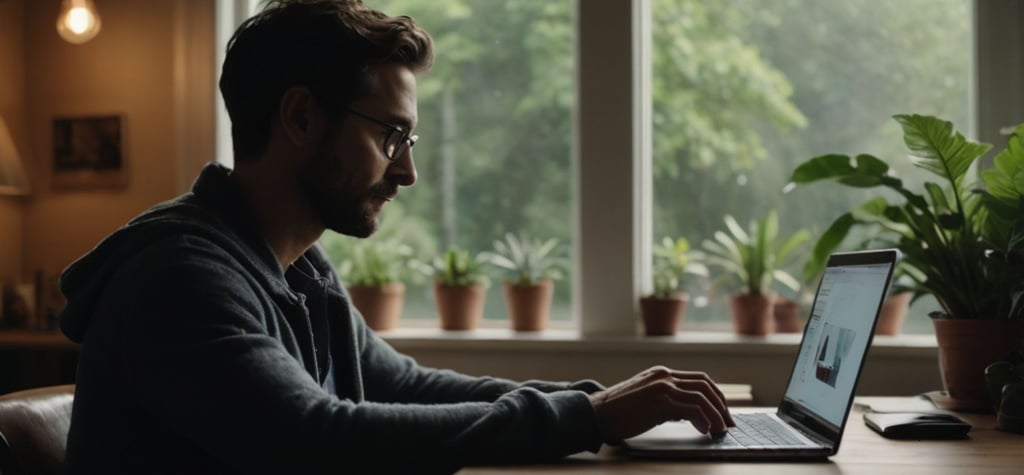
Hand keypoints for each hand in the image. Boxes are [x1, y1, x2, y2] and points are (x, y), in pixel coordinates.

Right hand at [587, 366, 734, 441]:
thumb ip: (666, 400)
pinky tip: (705, 430)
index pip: (698, 379)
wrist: (595, 414)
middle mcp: (664, 376)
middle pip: (705, 385)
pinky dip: (703, 419)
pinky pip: (692, 409)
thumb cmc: (618, 411)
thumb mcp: (645, 398)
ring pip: (701, 396)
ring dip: (716, 414)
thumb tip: (691, 414)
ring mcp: (662, 388)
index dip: (715, 395)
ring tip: (720, 429)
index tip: (722, 411)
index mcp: (661, 373)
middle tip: (728, 422)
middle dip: (721, 404)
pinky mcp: (659, 403)